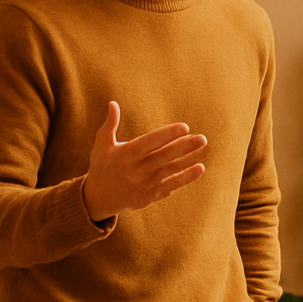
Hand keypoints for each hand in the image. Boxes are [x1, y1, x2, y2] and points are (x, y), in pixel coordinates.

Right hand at [82, 100, 207, 222]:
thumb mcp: (101, 145)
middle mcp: (136, 170)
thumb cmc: (102, 165)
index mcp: (124, 155)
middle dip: (184, 146)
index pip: (149, 143)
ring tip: (202, 148)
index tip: (184, 127)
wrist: (100, 198)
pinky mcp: (152, 195)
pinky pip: (172, 185)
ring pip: (171, 170)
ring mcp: (145, 184)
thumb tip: (113, 103)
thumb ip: (110, 124)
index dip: (167, 134)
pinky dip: (186, 177)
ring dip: (188, 159)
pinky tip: (199, 168)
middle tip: (202, 138)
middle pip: (164, 156)